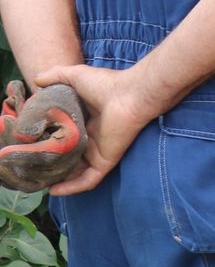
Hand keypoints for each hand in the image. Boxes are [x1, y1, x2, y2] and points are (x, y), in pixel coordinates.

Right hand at [34, 63, 156, 193]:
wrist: (131, 95)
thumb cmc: (107, 84)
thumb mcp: (75, 76)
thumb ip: (56, 76)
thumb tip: (36, 81)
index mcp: (87, 121)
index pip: (66, 137)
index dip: (50, 143)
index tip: (31, 146)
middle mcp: (92, 138)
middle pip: (70, 157)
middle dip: (53, 164)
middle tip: (32, 169)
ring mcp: (99, 151)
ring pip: (76, 172)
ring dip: (60, 180)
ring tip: (39, 184)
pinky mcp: (106, 161)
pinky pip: (88, 180)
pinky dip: (72, 188)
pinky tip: (55, 190)